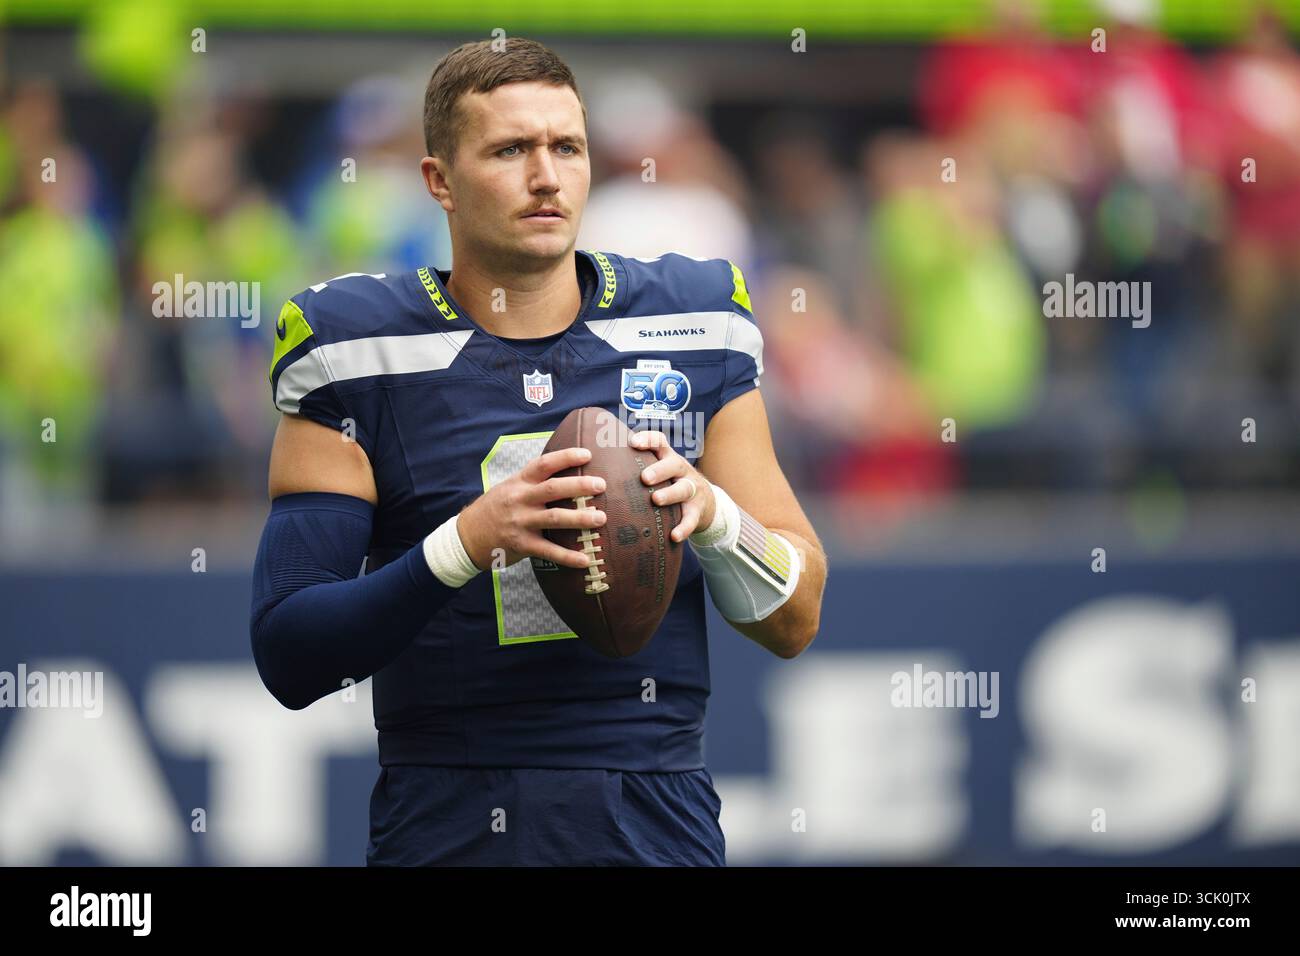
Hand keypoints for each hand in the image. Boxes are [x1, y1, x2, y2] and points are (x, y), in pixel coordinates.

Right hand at [458, 446, 606, 570]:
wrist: (468, 536)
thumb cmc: (497, 507)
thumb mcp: (511, 487)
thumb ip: (535, 481)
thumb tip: (570, 471)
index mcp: (520, 482)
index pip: (544, 464)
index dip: (566, 457)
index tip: (587, 454)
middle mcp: (520, 499)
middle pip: (553, 489)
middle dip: (579, 486)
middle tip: (601, 485)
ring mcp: (521, 522)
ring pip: (554, 518)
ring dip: (580, 518)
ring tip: (601, 518)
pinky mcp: (522, 545)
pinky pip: (549, 551)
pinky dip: (568, 556)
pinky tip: (586, 559)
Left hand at [628, 430, 714, 542]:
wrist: (706, 502)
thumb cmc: (670, 484)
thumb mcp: (660, 470)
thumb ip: (636, 467)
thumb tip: (595, 466)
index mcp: (668, 458)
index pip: (660, 442)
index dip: (648, 440)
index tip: (633, 443)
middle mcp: (682, 471)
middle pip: (674, 464)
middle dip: (659, 470)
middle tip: (644, 478)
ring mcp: (692, 490)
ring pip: (683, 489)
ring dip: (670, 494)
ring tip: (656, 500)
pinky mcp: (697, 511)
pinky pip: (691, 519)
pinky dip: (684, 527)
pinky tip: (674, 536)